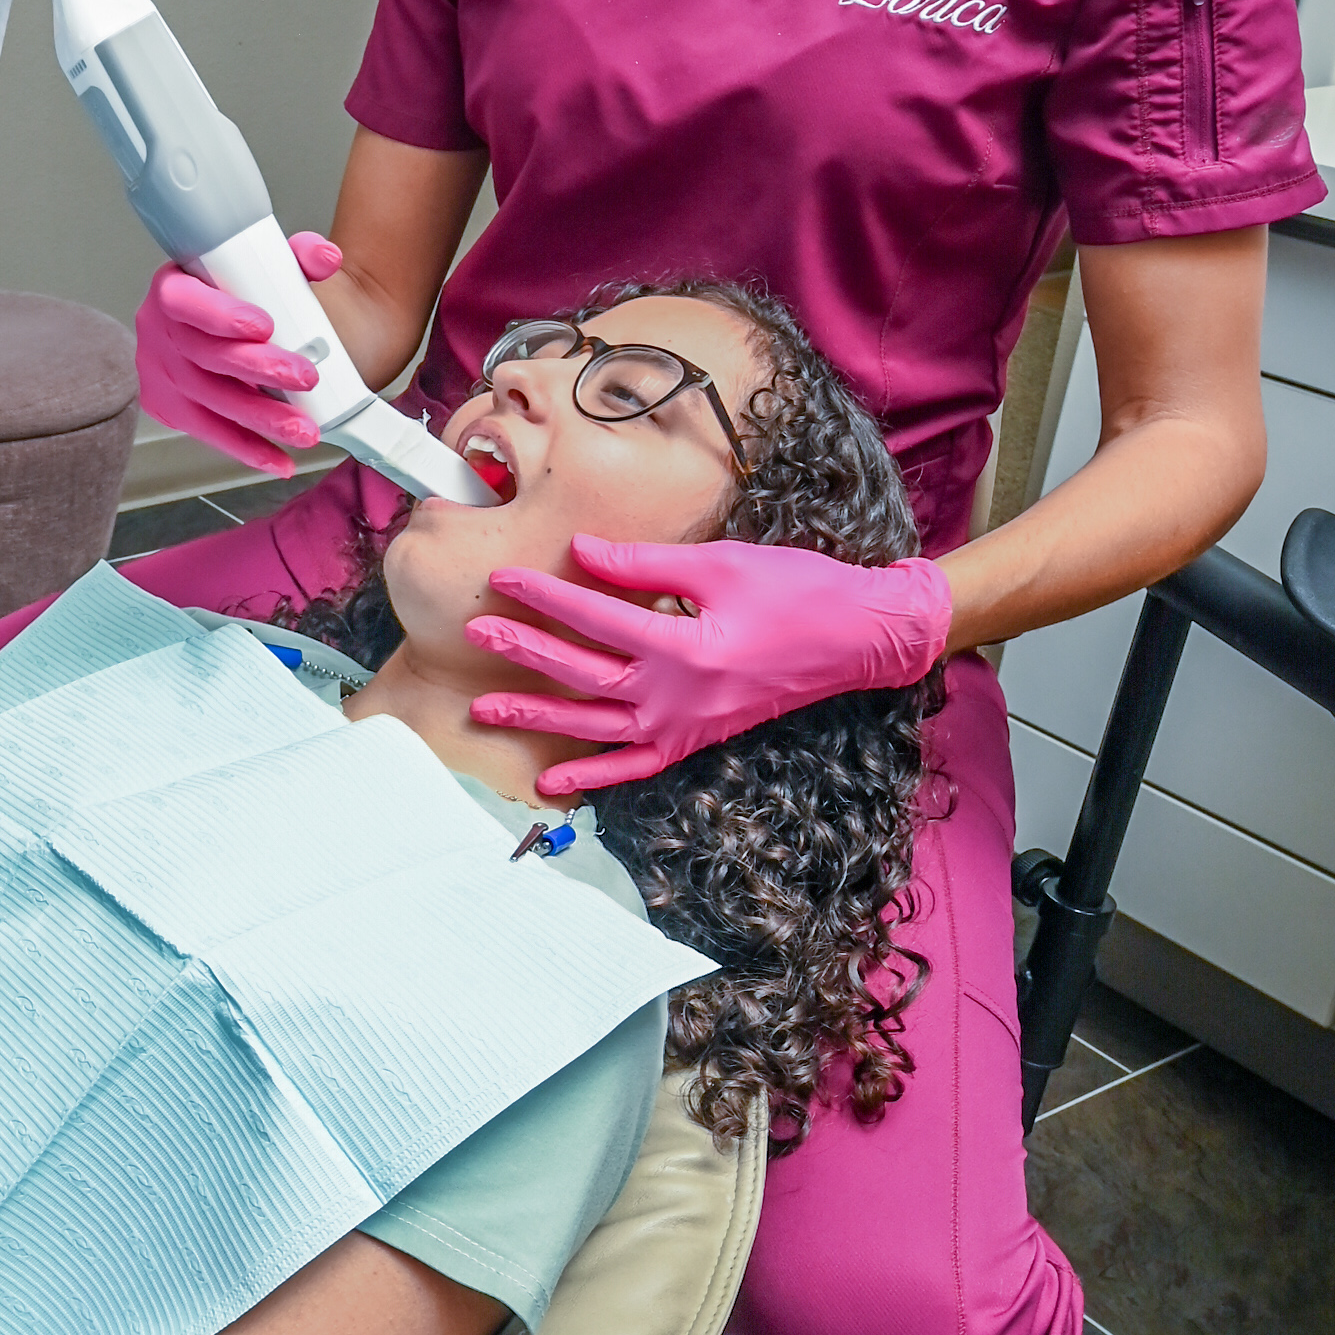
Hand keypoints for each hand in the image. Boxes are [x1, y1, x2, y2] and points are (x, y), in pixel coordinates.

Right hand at [133, 234, 342, 475]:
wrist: (223, 325)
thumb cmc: (240, 295)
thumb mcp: (267, 266)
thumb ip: (300, 255)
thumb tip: (326, 258)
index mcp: (174, 286)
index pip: (185, 301)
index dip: (220, 315)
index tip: (263, 325)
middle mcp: (159, 331)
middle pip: (204, 356)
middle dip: (257, 370)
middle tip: (304, 377)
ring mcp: (161, 374)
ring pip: (210, 400)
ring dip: (260, 418)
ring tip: (304, 429)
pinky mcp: (169, 408)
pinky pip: (208, 432)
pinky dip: (246, 449)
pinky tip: (279, 459)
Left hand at [463, 532, 952, 798]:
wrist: (859, 639)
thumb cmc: (798, 591)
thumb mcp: (722, 562)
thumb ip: (646, 563)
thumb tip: (581, 551)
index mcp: (686, 646)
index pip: (596, 618)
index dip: (545, 596)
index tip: (503, 579)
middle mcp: (679, 695)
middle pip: (584, 674)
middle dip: (525, 653)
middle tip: (475, 635)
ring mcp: (687, 725)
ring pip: (596, 726)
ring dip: (538, 718)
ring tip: (485, 709)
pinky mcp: (698, 739)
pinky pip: (636, 767)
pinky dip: (594, 779)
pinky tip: (552, 783)